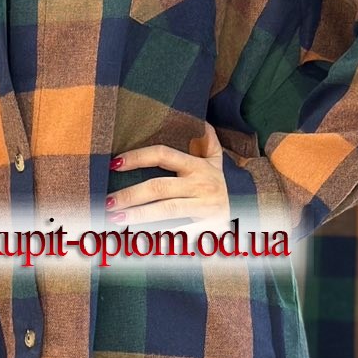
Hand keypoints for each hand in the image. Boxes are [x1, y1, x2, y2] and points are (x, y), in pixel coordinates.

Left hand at [106, 122, 229, 231]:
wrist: (250, 213)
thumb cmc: (220, 186)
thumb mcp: (216, 162)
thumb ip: (207, 141)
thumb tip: (198, 119)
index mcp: (198, 166)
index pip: (163, 155)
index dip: (138, 157)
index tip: (114, 163)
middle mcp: (201, 184)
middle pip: (160, 187)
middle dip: (130, 194)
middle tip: (108, 201)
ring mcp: (205, 206)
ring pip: (167, 210)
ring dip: (139, 214)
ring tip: (114, 218)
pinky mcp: (208, 227)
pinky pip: (180, 232)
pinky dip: (159, 236)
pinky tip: (137, 238)